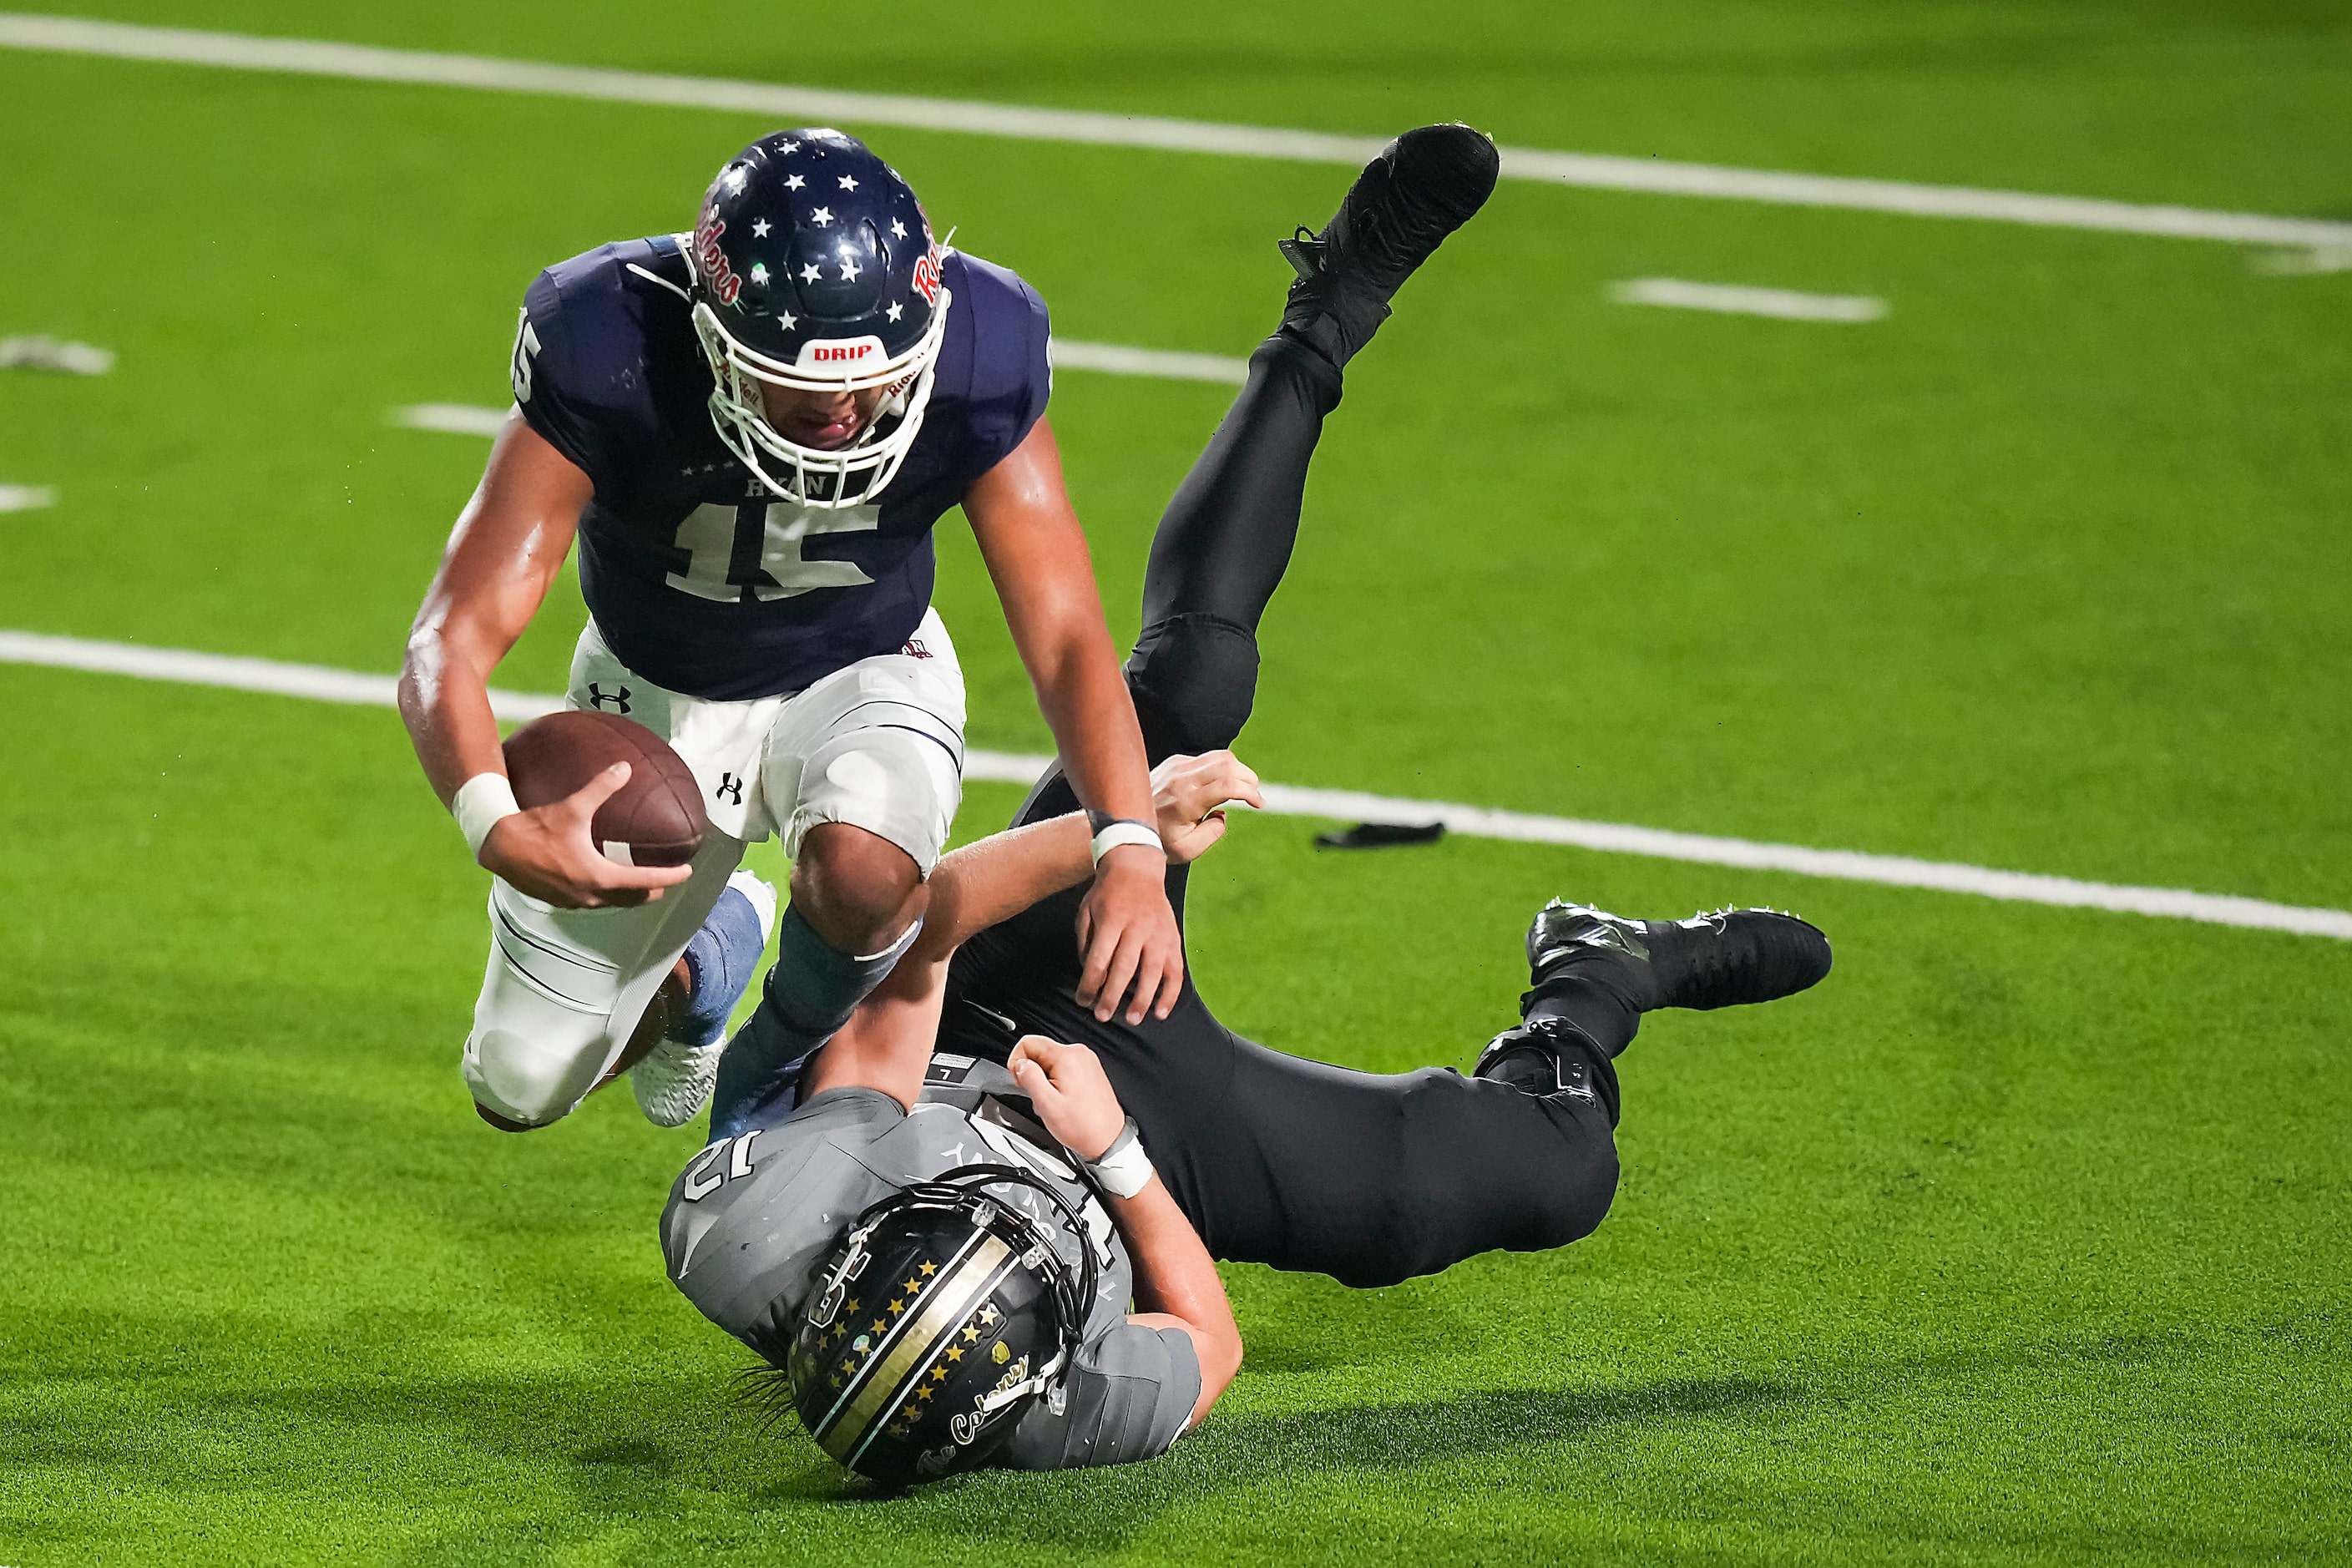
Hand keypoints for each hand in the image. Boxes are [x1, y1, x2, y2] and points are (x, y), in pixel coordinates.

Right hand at [476, 762, 695, 908]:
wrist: (498, 846)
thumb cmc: (536, 827)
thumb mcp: (573, 807)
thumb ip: (601, 788)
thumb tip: (625, 768)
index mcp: (598, 877)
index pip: (646, 881)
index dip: (670, 877)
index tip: (687, 871)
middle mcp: (589, 895)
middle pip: (633, 899)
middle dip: (653, 889)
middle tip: (667, 878)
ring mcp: (573, 902)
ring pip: (612, 903)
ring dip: (629, 894)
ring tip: (641, 882)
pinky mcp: (560, 901)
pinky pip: (593, 901)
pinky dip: (607, 894)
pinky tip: (604, 881)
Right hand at [1007, 1035, 1127, 1161]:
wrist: (1107, 1138)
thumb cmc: (1083, 1126)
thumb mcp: (1046, 1104)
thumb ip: (1029, 1078)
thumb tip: (1019, 1063)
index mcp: (1067, 1057)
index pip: (1029, 1042)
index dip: (1017, 1060)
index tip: (1019, 1078)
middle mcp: (1079, 1053)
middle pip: (1040, 1051)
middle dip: (1033, 1071)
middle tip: (1039, 1095)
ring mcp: (1086, 1060)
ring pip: (1051, 1060)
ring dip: (1045, 1077)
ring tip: (1054, 1099)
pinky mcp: (1090, 1069)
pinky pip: (1063, 1067)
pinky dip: (1057, 1080)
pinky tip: (1063, 1098)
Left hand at [1074, 849, 1182, 1024]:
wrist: (1138, 869)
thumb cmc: (1107, 893)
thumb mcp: (1086, 910)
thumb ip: (1086, 942)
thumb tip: (1090, 975)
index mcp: (1112, 919)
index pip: (1099, 959)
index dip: (1089, 984)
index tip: (1083, 1001)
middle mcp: (1138, 927)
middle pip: (1125, 968)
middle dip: (1112, 996)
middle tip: (1102, 1016)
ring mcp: (1159, 934)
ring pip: (1153, 972)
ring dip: (1143, 999)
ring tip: (1132, 1019)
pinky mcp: (1173, 940)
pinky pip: (1175, 971)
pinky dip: (1170, 993)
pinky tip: (1161, 1011)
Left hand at [1151, 750, 1262, 865]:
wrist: (1126, 823)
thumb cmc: (1157, 840)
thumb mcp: (1187, 850)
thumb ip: (1212, 833)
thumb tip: (1223, 814)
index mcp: (1186, 800)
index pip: (1228, 785)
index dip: (1251, 792)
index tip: (1259, 804)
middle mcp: (1182, 778)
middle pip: (1228, 764)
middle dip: (1249, 778)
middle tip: (1254, 796)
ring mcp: (1177, 766)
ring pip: (1220, 756)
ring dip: (1238, 770)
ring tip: (1243, 788)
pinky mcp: (1174, 761)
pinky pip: (1206, 758)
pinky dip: (1221, 768)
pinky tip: (1220, 785)